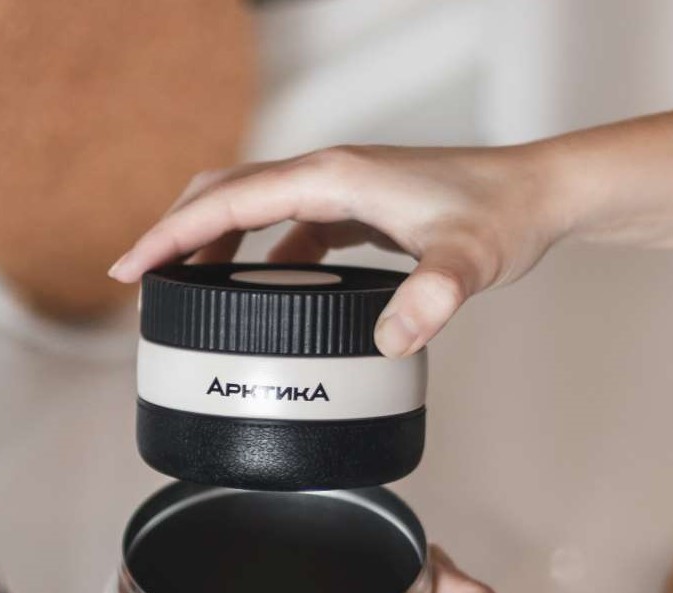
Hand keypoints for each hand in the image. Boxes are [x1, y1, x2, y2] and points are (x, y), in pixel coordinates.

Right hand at [106, 144, 565, 357]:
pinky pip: (289, 228)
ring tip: (182, 292)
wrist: (542, 196)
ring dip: (213, 244)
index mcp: (333, 176)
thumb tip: (395, 338)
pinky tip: (261, 295)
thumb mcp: (468, 263)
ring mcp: (343, 189)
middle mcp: (330, 173)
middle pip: (226, 193)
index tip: (130, 270)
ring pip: (254, 208)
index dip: (172, 235)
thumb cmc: (505, 217)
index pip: (229, 201)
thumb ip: (432, 297)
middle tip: (138, 285)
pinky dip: (259, 255)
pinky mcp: (360, 208)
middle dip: (176, 235)